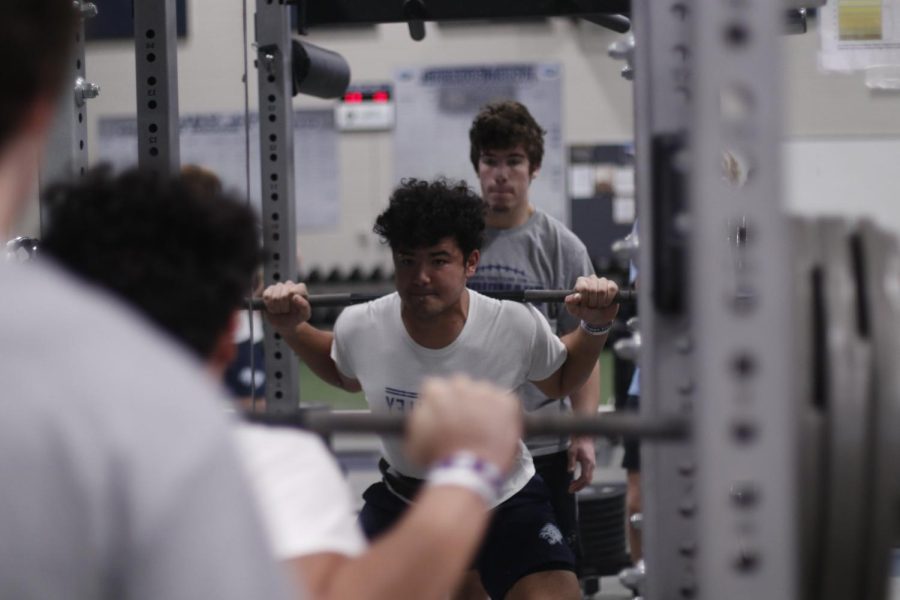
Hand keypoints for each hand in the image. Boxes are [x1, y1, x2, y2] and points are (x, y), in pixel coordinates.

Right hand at [261, 281, 310, 335]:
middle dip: (285, 307)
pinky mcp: (268, 291)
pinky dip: (270, 306)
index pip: (294, 291)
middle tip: (287, 310)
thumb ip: (304, 306)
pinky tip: (273, 308)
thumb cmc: (296, 317)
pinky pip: (267, 296)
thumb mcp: (304, 315)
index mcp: (300, 288)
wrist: (285, 323)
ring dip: (277, 308)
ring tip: (280, 310)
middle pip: (284, 295)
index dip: (293, 303)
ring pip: (275, 297)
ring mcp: (278, 286)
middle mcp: (289, 285)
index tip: (296, 308)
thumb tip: (295, 296)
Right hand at [406, 375, 521, 475]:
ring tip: (482, 428)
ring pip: (484, 392)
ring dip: (482, 405)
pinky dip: (503, 413)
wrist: (469, 470)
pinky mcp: (507, 402)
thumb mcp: (414, 440)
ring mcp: (486, 392)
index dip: (439, 404)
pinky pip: (505, 401)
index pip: (436, 387)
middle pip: (460, 386)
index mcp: (436, 391)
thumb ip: (418, 419)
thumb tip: (423, 412)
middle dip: (461, 400)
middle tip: (463, 422)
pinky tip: (497, 429)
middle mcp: (461, 385)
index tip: (443, 416)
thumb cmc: (439, 458)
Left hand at [565, 275, 618, 326]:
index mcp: (581, 282)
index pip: (583, 287)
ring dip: (601, 302)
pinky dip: (609, 299)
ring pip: (602, 290)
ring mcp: (602, 281)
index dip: (585, 299)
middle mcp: (591, 279)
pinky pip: (612, 289)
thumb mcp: (575, 311)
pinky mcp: (612, 285)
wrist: (599, 318)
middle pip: (593, 289)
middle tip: (592, 306)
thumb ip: (570, 303)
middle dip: (593, 302)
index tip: (584, 304)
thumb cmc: (585, 312)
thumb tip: (574, 297)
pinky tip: (606, 302)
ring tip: (599, 304)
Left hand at [567, 435, 595, 492]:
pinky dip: (582, 480)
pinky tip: (576, 480)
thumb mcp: (572, 451)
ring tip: (572, 486)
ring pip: (588, 479)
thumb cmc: (578, 443)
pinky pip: (588, 475)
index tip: (571, 488)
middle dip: (579, 487)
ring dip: (580, 484)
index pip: (584, 478)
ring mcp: (592, 465)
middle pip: (587, 481)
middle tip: (570, 490)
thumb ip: (571, 462)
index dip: (578, 485)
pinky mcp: (591, 464)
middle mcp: (592, 465)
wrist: (585, 437)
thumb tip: (570, 471)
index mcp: (588, 462)